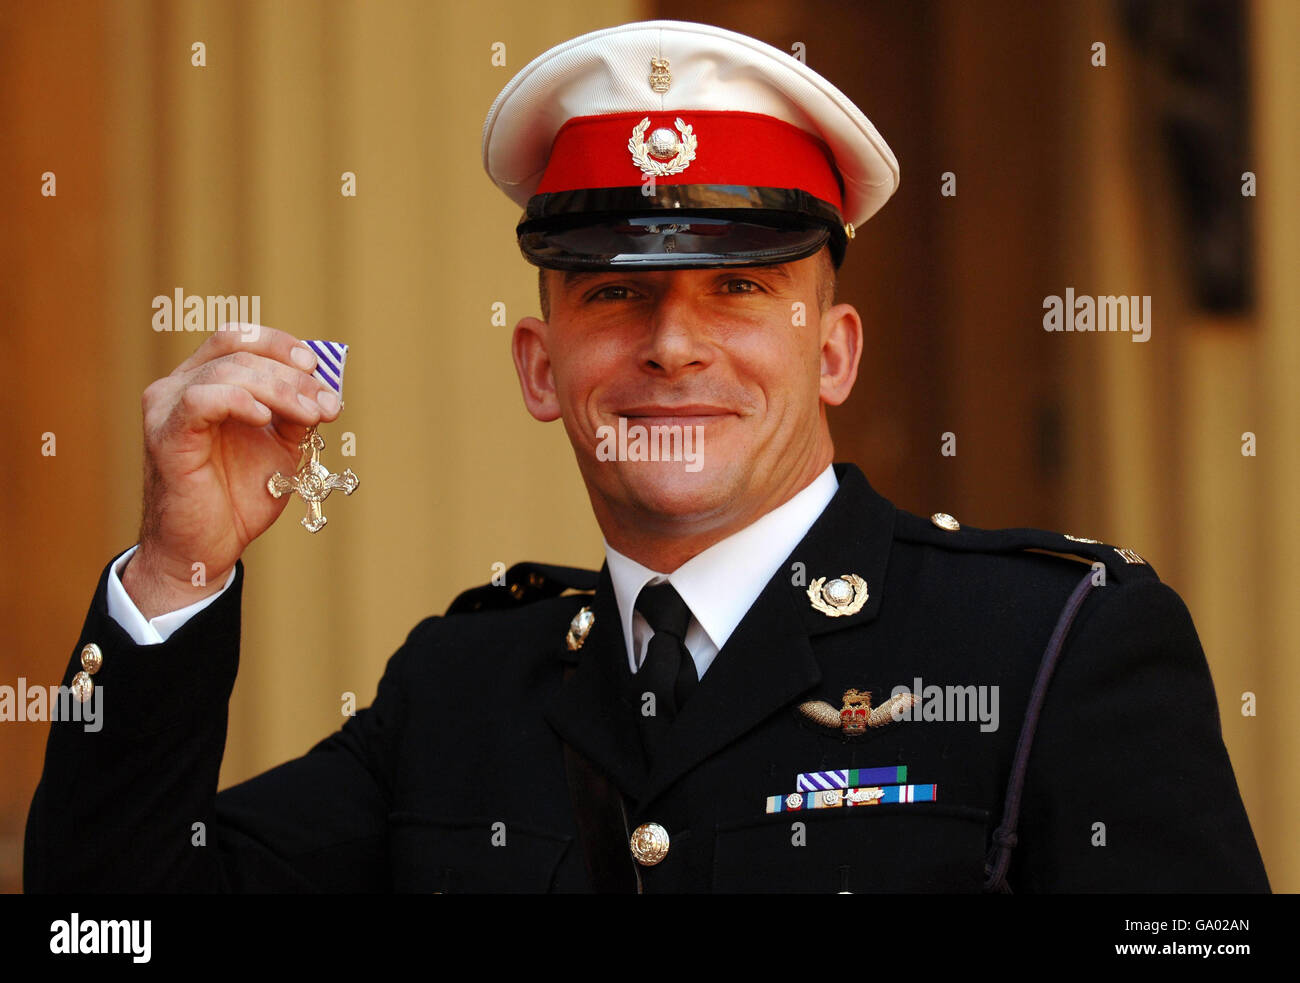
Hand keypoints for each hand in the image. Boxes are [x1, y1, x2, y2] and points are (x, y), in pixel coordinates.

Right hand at [121, 325, 339, 618]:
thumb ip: (296, 415)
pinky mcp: (166, 435)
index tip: (318, 368)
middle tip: (327, 404)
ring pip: (227, 372)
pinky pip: (201, 400)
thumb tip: (325, 390)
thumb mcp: (281, 448)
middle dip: (292, 376)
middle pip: (239, 352)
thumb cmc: (238, 497)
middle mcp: (179, 386)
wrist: (208, 547)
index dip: (280, 345)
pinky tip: (266, 419)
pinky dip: (240, 401)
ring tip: (311, 416)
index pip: (238, 339)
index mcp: (204, 382)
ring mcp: (168, 408)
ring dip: (279, 389)